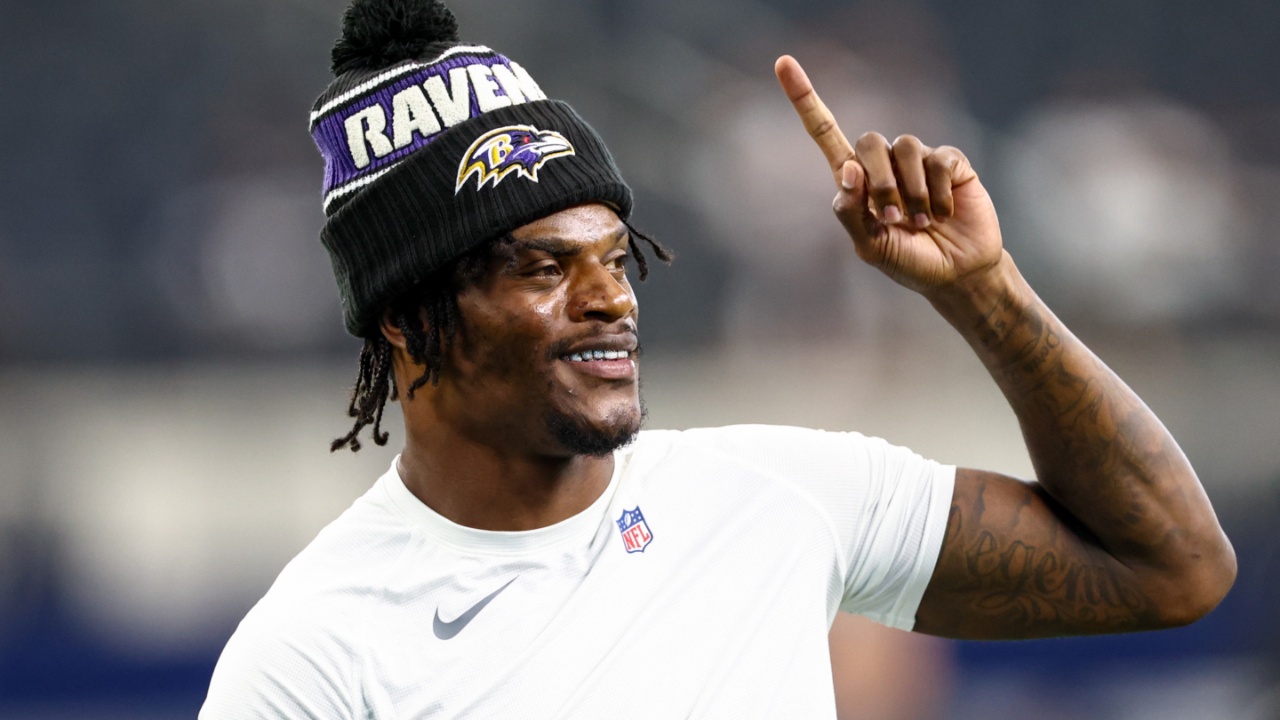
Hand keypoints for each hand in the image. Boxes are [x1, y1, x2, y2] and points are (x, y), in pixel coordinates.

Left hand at [774, 55, 1003, 294]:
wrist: (956, 274)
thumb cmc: (909, 261)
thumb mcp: (871, 247)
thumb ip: (851, 213)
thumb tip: (848, 169)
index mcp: (856, 181)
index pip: (825, 133)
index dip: (805, 99)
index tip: (782, 64)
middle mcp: (884, 164)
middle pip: (868, 141)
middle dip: (879, 183)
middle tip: (893, 218)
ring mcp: (917, 160)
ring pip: (904, 147)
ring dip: (911, 192)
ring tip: (922, 222)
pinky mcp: (950, 162)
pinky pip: (938, 159)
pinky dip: (938, 192)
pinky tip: (944, 213)